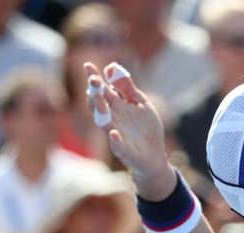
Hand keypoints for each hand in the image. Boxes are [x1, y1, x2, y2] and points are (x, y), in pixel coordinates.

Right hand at [84, 61, 174, 198]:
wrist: (155, 155)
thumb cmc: (145, 128)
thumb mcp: (139, 102)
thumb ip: (126, 87)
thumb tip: (111, 67)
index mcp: (115, 106)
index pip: (102, 90)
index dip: (95, 78)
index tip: (88, 65)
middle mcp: (112, 119)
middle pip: (99, 104)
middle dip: (95, 93)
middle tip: (93, 80)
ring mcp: (116, 135)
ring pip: (103, 123)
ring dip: (100, 111)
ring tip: (98, 98)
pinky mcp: (124, 150)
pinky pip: (117, 145)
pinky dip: (115, 140)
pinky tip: (114, 133)